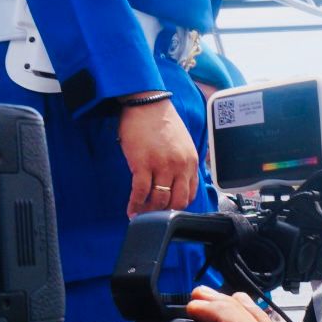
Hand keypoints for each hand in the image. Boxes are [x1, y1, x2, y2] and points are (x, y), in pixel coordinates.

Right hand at [119, 96, 198, 216]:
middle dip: (165, 213)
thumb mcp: (183, 143)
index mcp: (191, 162)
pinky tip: (131, 210)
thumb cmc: (161, 121)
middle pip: (176, 201)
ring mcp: (161, 166)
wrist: (146, 104)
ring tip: (140, 215)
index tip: (170, 212)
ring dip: (149, 211)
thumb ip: (183, 163)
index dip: (179, 206)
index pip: (189, 194)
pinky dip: (135, 204)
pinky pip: (141, 192)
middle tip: (154, 217)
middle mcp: (179, 166)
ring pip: (159, 199)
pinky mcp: (142, 164)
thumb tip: (179, 181)